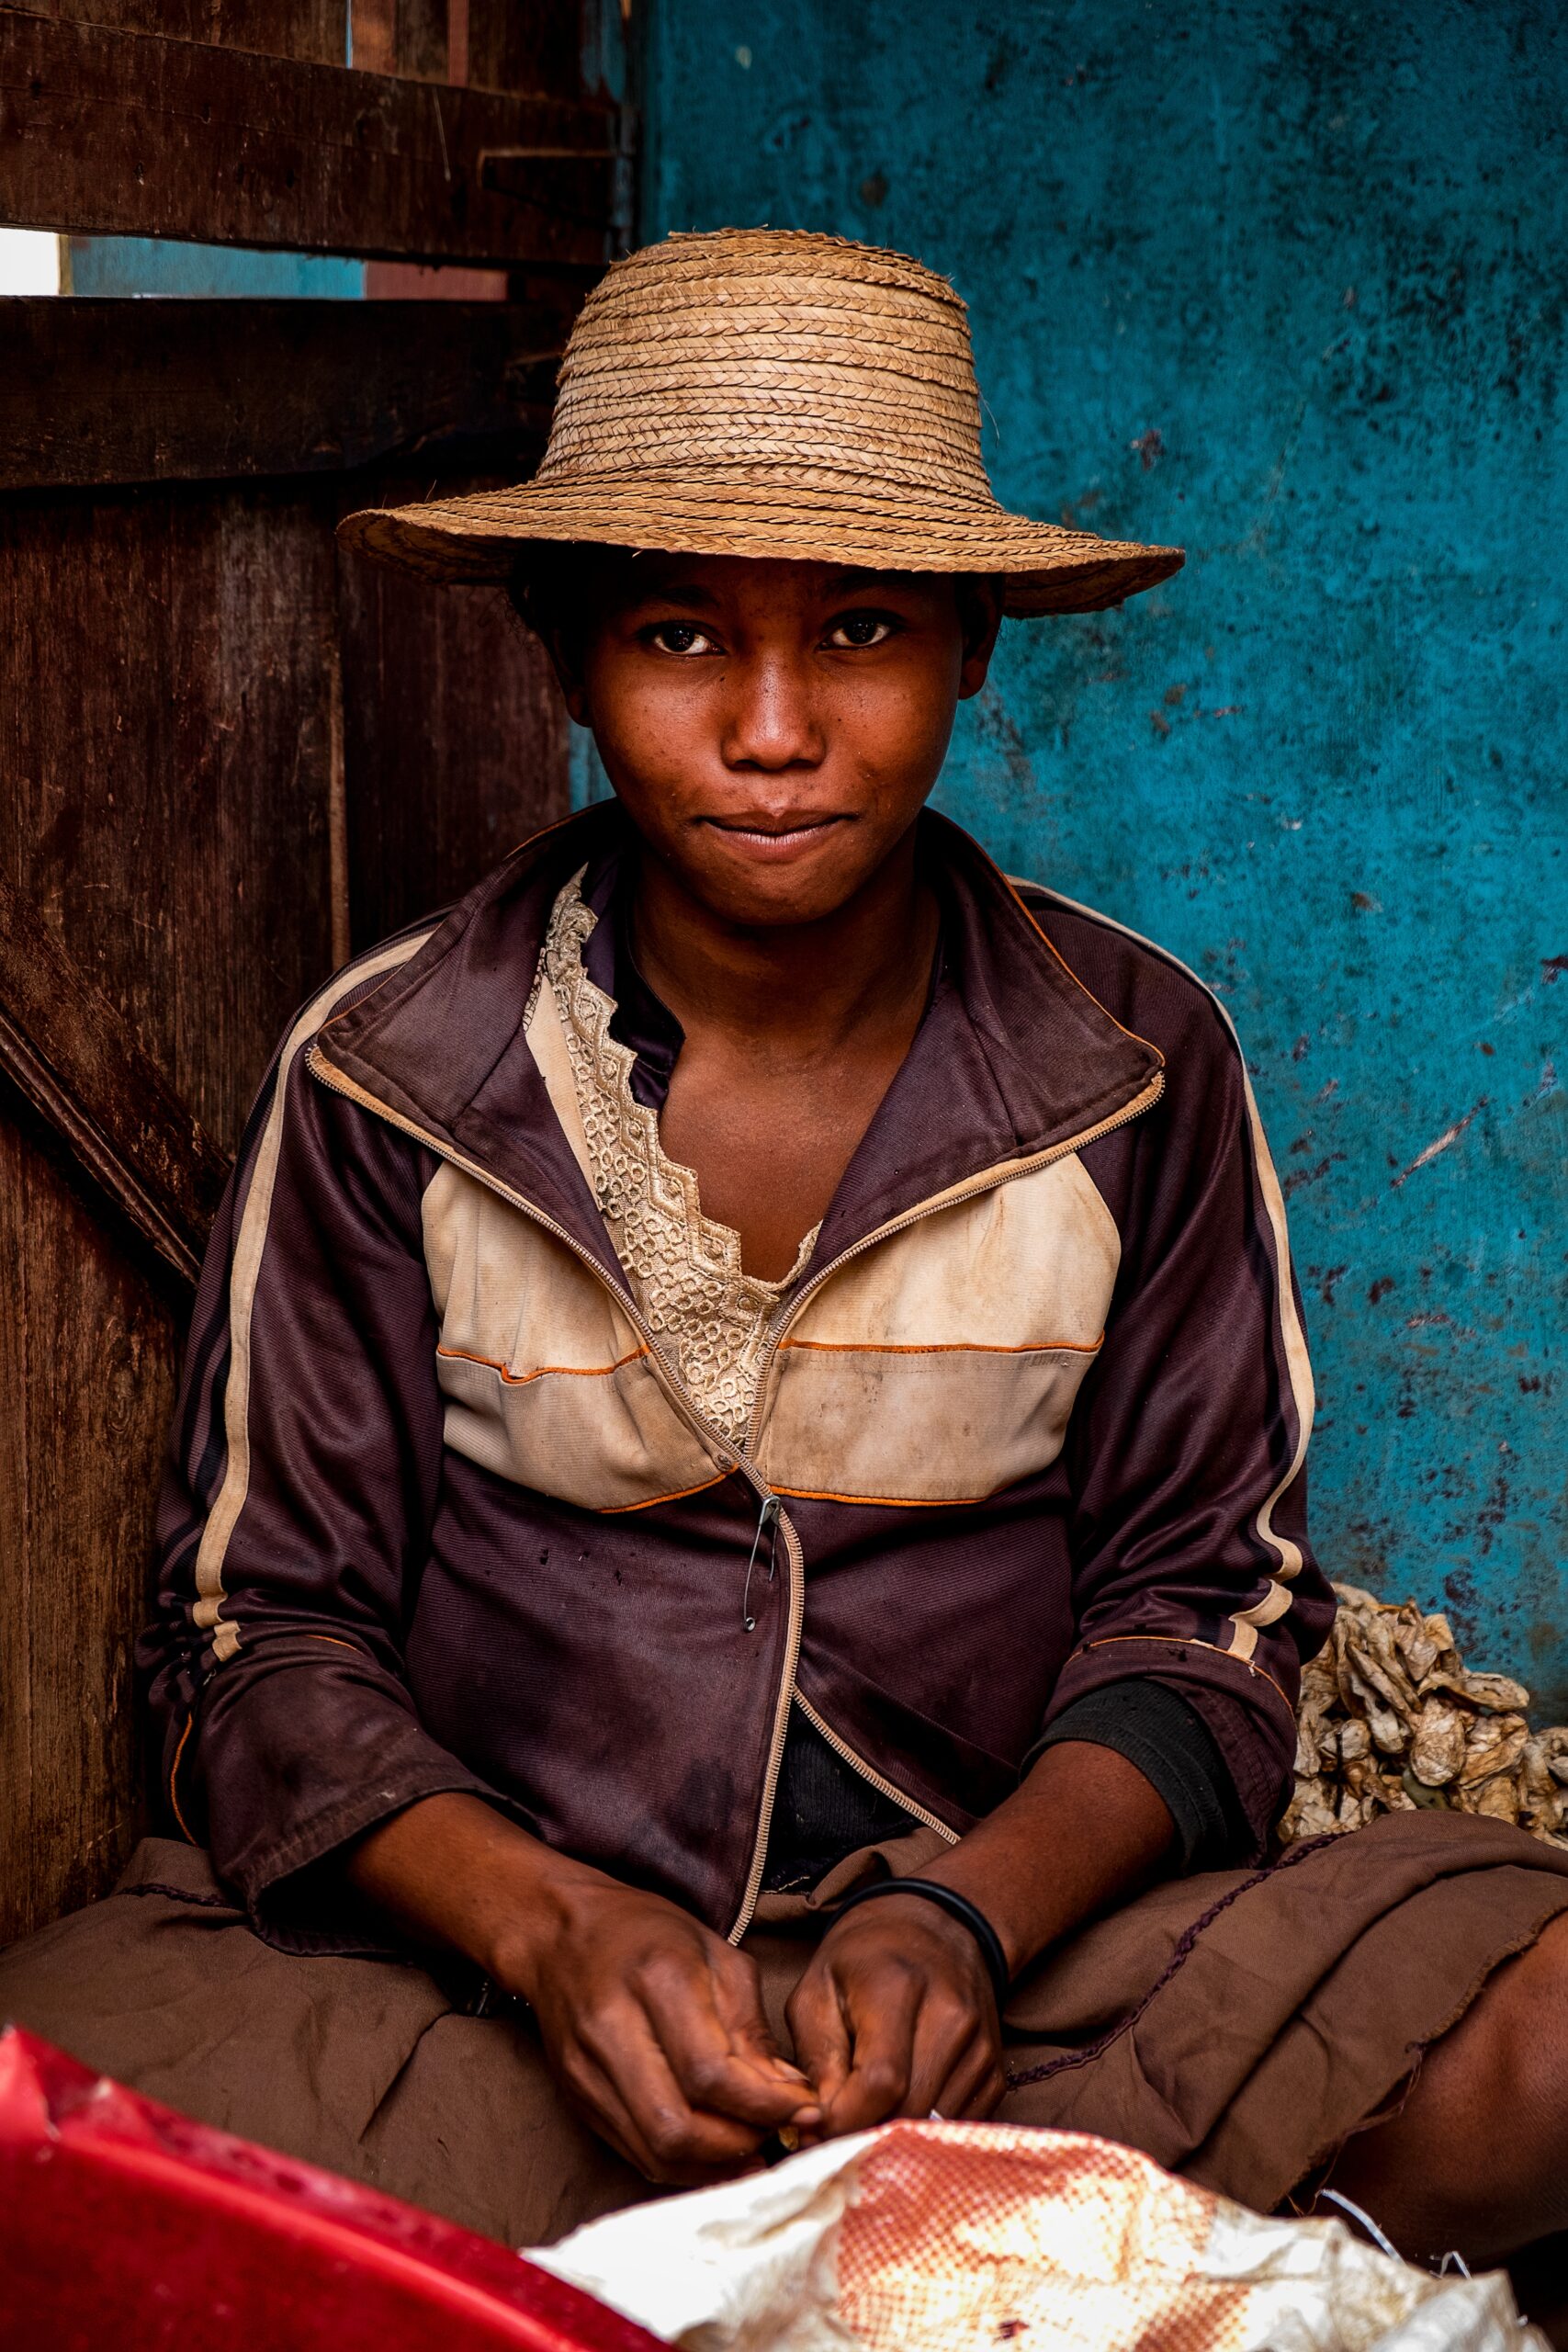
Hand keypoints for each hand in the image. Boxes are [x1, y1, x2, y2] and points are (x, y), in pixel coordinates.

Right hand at [493, 1862, 821, 2183]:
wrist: (561, 1933)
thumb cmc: (649, 1934)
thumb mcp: (718, 1955)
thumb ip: (754, 2029)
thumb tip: (789, 2095)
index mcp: (657, 1979)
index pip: (712, 2073)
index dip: (765, 2105)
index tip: (804, 2109)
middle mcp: (613, 2029)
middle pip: (678, 2127)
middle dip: (740, 2144)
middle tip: (777, 2133)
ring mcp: (587, 2071)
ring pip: (655, 2152)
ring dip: (714, 2165)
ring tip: (752, 2148)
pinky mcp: (578, 2099)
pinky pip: (635, 2153)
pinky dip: (683, 2165)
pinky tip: (714, 2152)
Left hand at [785, 1893, 1005, 2138]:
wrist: (937, 1929)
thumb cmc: (862, 1962)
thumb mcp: (817, 1991)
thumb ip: (816, 2061)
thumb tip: (818, 2129)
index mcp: (898, 1987)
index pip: (881, 2081)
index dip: (844, 2120)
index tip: (814, 2129)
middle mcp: (951, 2015)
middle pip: (910, 2110)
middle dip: (865, 2135)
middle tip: (834, 2132)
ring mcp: (980, 2045)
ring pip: (935, 2127)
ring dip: (895, 2137)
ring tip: (865, 2118)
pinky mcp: (995, 2070)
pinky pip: (957, 2125)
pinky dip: (925, 2132)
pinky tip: (899, 2109)